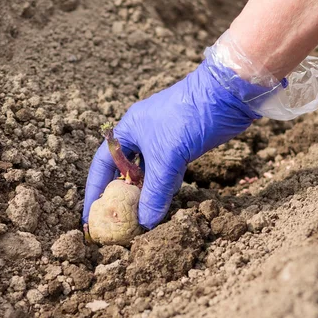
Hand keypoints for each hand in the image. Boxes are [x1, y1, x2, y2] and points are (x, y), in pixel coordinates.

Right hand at [83, 58, 260, 229]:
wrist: (226, 95)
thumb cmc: (189, 116)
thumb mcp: (167, 156)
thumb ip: (155, 190)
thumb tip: (145, 222)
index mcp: (128, 130)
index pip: (103, 164)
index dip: (95, 190)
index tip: (91, 215)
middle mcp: (141, 135)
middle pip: (124, 170)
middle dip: (119, 195)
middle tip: (116, 221)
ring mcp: (163, 140)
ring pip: (147, 173)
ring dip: (143, 194)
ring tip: (137, 219)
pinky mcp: (182, 147)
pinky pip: (166, 173)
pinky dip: (163, 188)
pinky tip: (161, 204)